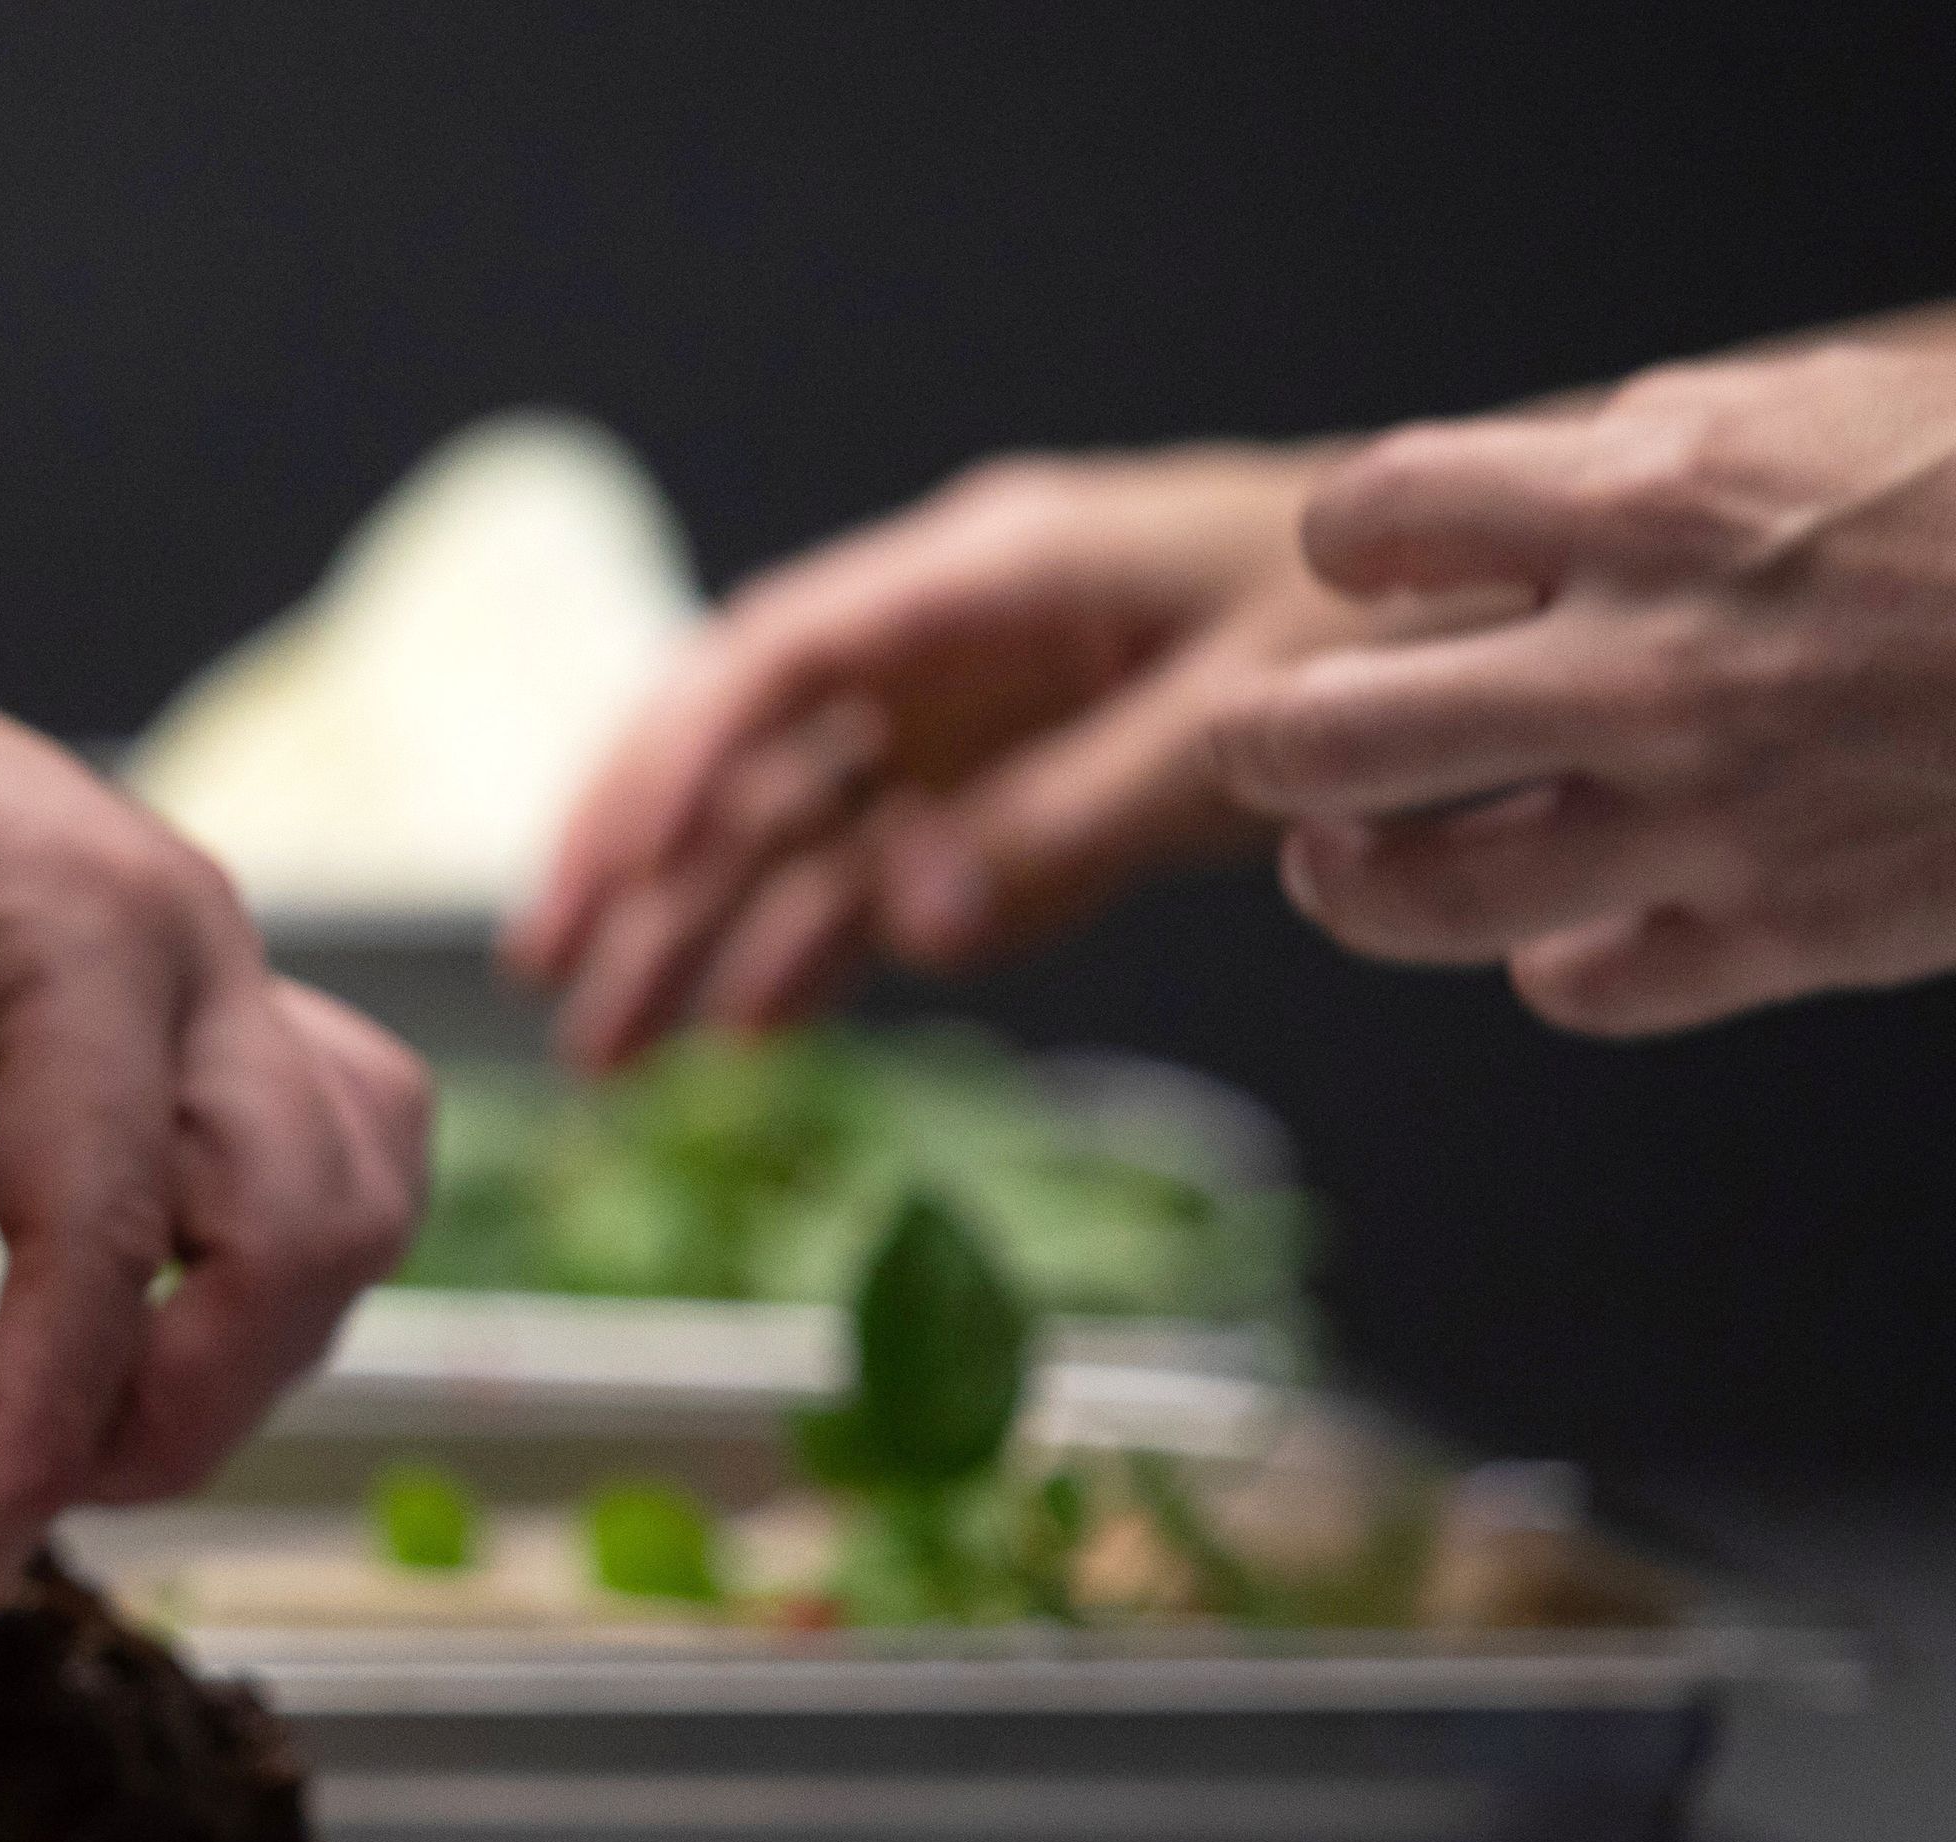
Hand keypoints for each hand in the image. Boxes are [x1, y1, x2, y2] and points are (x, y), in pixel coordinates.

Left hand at [0, 555, 431, 1609]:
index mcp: (84, 933)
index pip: (114, 1240)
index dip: (46, 1436)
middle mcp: (196, 943)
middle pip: (303, 1229)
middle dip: (178, 1408)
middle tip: (9, 1507)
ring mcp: (214, 967)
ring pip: (348, 1195)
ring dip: (246, 1343)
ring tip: (74, 1428)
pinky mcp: (190, 1000)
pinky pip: (317, 1144)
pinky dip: (259, 1263)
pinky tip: (137, 1322)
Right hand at [508, 446, 1361, 1068]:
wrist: (1501, 621)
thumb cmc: (1386, 627)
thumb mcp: (1246, 720)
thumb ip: (1072, 823)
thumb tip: (912, 922)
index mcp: (991, 575)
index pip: (773, 663)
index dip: (666, 765)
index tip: (596, 877)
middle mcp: (949, 646)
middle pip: (747, 754)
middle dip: (639, 865)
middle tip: (552, 982)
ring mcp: (972, 727)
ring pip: (793, 833)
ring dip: (699, 936)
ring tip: (613, 1054)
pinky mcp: (1011, 802)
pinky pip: (880, 883)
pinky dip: (811, 955)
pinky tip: (745, 1033)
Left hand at [1216, 341, 1955, 1034]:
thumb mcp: (1830, 414)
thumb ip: (1658, 466)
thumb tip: (1529, 506)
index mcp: (1652, 496)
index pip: (1372, 520)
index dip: (1351, 552)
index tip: (1367, 572)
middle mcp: (1643, 664)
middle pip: (1317, 733)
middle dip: (1270, 742)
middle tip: (1276, 745)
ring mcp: (1699, 815)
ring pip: (1407, 893)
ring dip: (1350, 881)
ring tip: (1341, 861)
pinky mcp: (1778, 933)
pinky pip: (1582, 985)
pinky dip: (1559, 966)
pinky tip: (1570, 938)